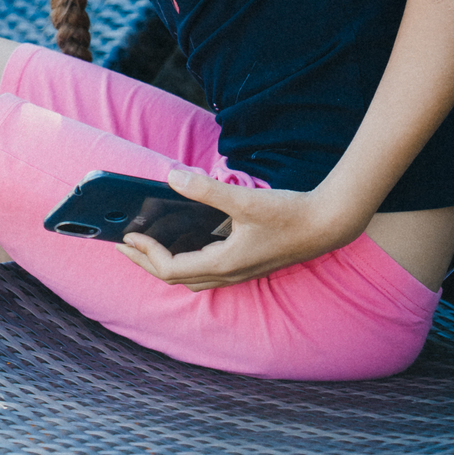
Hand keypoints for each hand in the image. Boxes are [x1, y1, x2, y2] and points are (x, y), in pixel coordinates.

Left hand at [116, 168, 360, 291]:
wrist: (329, 225)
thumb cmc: (289, 214)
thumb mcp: (244, 200)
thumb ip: (206, 189)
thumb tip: (171, 176)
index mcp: (224, 265)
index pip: (171, 269)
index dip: (145, 254)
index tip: (128, 236)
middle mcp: (230, 275)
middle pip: (176, 278)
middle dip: (147, 262)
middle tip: (124, 244)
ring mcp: (240, 272)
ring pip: (193, 277)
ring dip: (166, 263)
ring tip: (148, 243)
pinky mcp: (248, 264)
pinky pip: (207, 270)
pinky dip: (187, 259)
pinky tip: (186, 239)